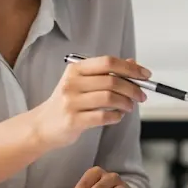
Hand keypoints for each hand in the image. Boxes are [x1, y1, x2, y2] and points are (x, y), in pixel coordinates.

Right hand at [29, 56, 148, 149]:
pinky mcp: (73, 120)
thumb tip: (132, 64)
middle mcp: (71, 83)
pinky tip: (117, 116)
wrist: (42, 125)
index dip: (130, 68)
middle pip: (111, 80)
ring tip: (129, 106)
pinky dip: (116, 116)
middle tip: (141, 95)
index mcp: (75, 69)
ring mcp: (71, 102)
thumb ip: (106, 73)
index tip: (145, 75)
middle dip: (133, 88)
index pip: (108, 62)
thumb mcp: (82, 82)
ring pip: (109, 98)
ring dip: (126, 103)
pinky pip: (103, 117)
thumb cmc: (66, 103)